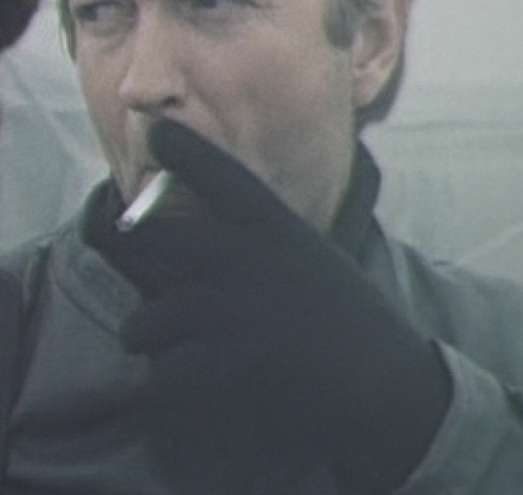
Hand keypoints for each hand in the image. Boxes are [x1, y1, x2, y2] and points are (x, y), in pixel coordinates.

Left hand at [108, 120, 450, 491]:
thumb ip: (256, 239)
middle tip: (148, 285)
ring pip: (143, 323)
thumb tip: (195, 236)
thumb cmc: (344, 317)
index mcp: (272, 224)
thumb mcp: (307, 254)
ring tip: (169, 353)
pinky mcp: (232, 364)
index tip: (152, 131)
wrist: (390, 383)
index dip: (179, 148)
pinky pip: (162, 376)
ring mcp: (235, 309)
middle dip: (132, 264)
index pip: (216, 172)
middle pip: (148, 236)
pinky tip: (173, 392)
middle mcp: (246, 257)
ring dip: (149, 342)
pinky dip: (160, 390)